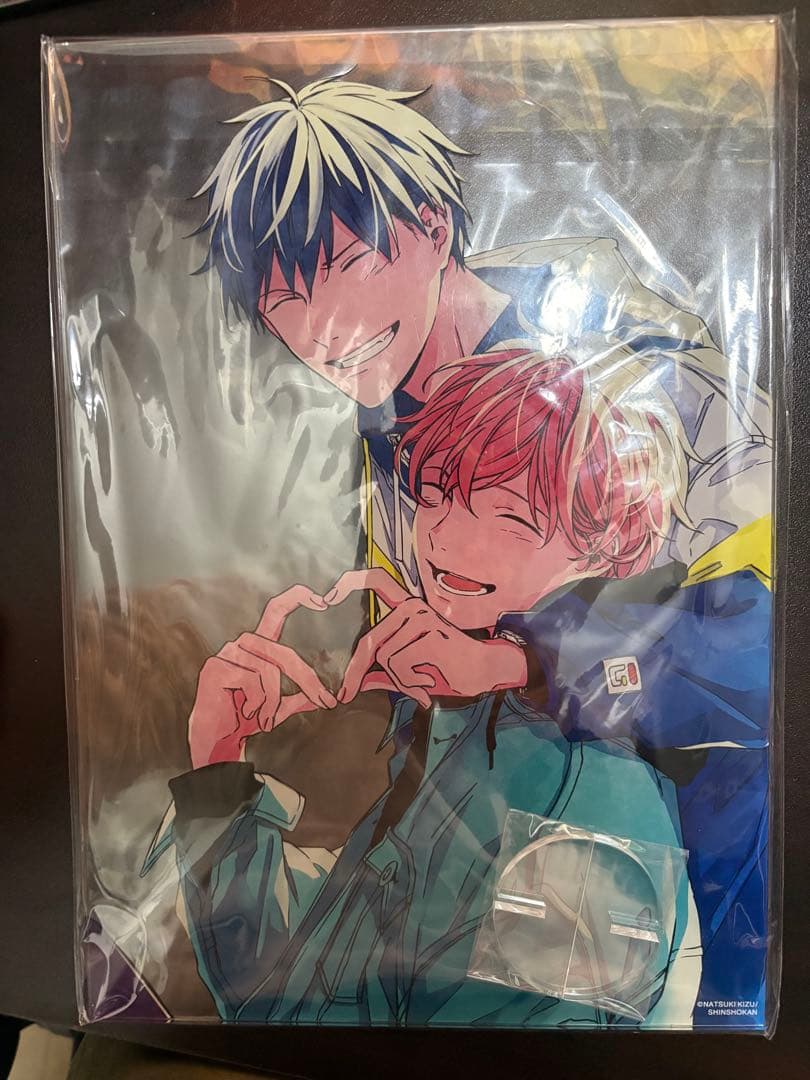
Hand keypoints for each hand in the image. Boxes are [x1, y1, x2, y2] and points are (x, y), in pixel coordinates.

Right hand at [187, 585, 336, 767]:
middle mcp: (242, 644)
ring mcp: (227, 654)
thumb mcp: (279, 706)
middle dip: (306, 680)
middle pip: (282, 652)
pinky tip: (245, 712)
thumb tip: (327, 697)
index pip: (276, 611)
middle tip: (325, 702)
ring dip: (273, 702)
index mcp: (258, 646)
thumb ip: (299, 697)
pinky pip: (252, 680)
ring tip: (265, 720)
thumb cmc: (245, 719)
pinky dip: (257, 703)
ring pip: (268, 670)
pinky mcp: (216, 668)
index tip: (322, 600)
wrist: (217, 740)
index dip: (297, 599)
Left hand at [323, 569, 527, 706]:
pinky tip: (429, 679)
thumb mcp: (409, 672)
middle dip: (354, 673)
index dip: (352, 582)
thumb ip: (383, 673)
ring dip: (400, 680)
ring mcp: (419, 616)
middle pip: (369, 641)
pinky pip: (399, 664)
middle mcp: (411, 606)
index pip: (378, 582)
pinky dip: (411, 681)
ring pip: (384, 657)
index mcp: (406, 609)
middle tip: (343, 695)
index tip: (327, 595)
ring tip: (421, 683)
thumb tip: (355, 681)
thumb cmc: (448, 669)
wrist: (487, 671)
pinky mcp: (427, 631)